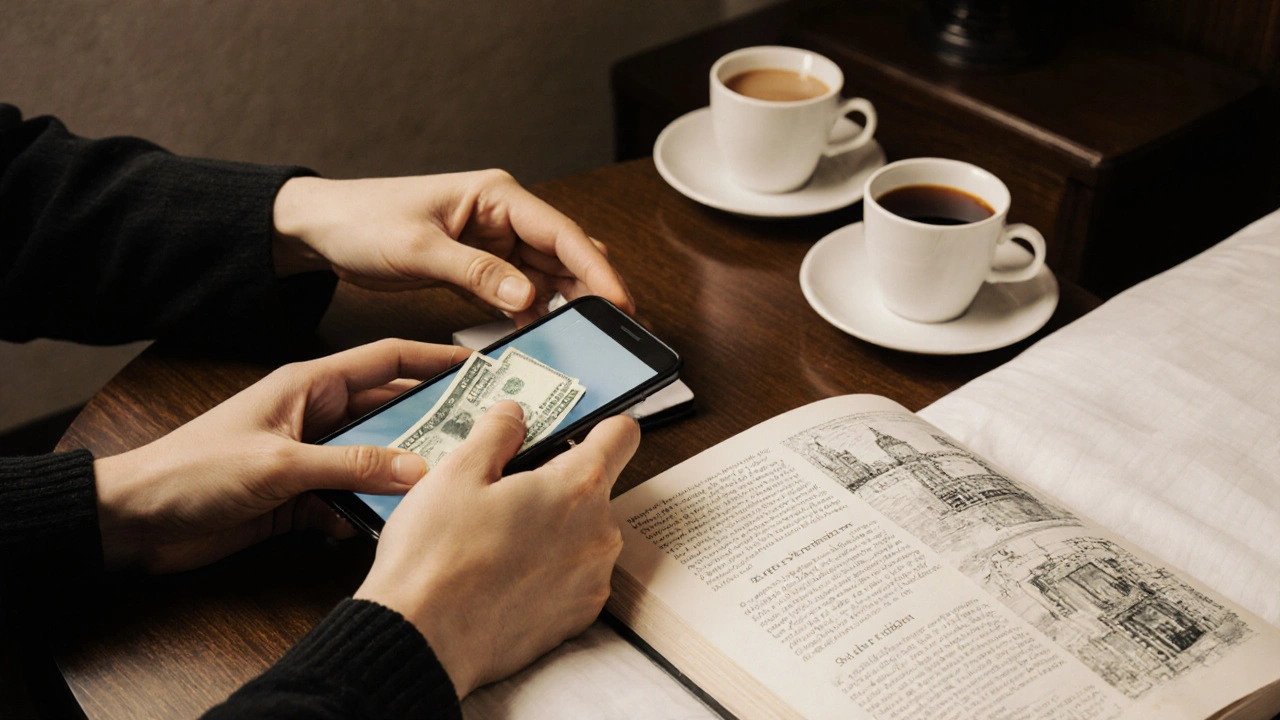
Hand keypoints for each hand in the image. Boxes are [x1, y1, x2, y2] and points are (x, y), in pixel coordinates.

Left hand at [94, 339, 471, 573]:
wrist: (136, 520)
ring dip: (402, 475)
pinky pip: (352, 500)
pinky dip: (369, 513)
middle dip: (433, 423)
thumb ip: (351, 464)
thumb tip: (417, 469)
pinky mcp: (301, 499)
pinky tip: (387, 526)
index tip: (479, 367)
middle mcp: (317, 418)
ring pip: (376, 460)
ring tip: (446, 486)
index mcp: (310, 386)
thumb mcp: (280, 463)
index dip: (433, 360)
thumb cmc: (193, 470)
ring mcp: (311, 459)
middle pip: (390, 413)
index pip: (385, 360)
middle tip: (480, 436)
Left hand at [272, 170, 634, 325]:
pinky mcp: (480, 268)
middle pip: (564, 255)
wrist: (322, 228)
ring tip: (585, 339)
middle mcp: (503, 217)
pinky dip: (531, 314)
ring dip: (565, 304)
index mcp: (496, 196)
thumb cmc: (363, 220)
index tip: (619, 301)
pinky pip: (519, 293)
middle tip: (614, 330)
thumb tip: (528, 296)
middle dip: (591, 289)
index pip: (560, 233)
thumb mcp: (419, 249)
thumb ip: (477, 273)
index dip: (595, 269)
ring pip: (547, 277)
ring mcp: (494, 243)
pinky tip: (540, 337)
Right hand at [354, 401, 638, 697]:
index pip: (621, 436)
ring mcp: (593, 579)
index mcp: (577, 487)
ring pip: (582, 534)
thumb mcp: (457, 472)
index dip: (599, 426)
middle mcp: (599, 533)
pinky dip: (548, 571)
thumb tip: (514, 415)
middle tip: (504, 494)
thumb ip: (497, 432)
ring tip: (496, 540)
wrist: (422, 641)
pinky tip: (504, 575)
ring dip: (552, 530)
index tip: (577, 430)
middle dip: (555, 484)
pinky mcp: (579, 616)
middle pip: (594, 488)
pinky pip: (574, 576)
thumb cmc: (437, 557)